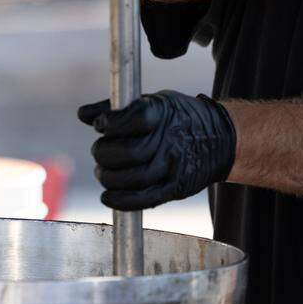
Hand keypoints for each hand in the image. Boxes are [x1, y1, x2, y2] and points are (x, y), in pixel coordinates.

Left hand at [77, 90, 235, 209]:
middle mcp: (171, 140)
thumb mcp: (154, 101)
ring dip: (109, 177)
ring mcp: (174, 166)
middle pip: (130, 152)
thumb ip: (118, 108)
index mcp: (165, 113)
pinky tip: (107, 196)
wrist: (219, 139)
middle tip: (100, 151)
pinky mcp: (175, 187)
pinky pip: (145, 200)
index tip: (100, 125)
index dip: (112, 122)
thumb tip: (83, 114)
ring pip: (134, 178)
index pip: (136, 117)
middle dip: (105, 153)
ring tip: (103, 171)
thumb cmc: (178, 118)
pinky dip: (121, 201)